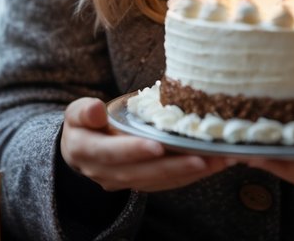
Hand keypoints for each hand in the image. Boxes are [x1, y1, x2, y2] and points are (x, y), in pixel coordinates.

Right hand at [60, 97, 226, 192]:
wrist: (80, 149)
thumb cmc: (84, 123)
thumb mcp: (76, 112)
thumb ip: (84, 111)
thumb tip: (97, 109)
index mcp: (86, 152)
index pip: (111, 153)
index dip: (133, 150)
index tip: (157, 145)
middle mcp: (105, 174)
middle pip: (141, 173)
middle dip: (173, 166)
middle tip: (201, 158)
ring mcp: (124, 183)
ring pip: (158, 181)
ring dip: (188, 172)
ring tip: (217, 160)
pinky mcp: (141, 184)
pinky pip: (166, 183)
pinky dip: (190, 175)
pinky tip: (212, 164)